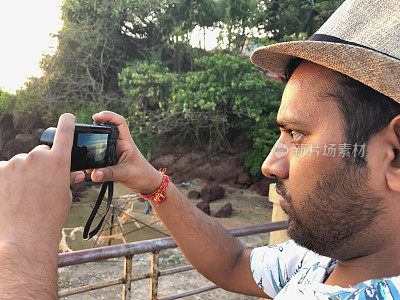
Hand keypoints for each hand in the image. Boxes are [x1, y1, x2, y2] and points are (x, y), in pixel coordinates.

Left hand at [0, 113, 82, 248]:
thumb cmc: (49, 217)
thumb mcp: (64, 195)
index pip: (64, 132)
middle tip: (40, 184)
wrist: (24, 236)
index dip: (67, 122)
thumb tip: (76, 173)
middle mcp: (36, 157)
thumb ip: (66, 178)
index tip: (67, 116)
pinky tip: (11, 195)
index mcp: (58, 161)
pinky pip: (5, 170)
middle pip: (40, 153)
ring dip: (23, 173)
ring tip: (23, 195)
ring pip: (21, 163)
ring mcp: (15, 163)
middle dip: (41, 164)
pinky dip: (8, 179)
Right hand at [90, 111, 162, 193]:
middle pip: (106, 130)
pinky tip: (88, 168)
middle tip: (84, 133)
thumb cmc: (141, 175)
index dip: (108, 116)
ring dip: (93, 146)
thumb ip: (108, 174)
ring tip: (83, 150)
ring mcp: (115, 152)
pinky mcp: (111, 161)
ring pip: (101, 143)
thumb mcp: (125, 174)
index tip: (95, 117)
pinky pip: (99, 157)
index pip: (119, 122)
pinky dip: (93, 161)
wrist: (147, 184)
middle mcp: (119, 145)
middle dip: (95, 130)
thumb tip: (93, 174)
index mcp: (126, 142)